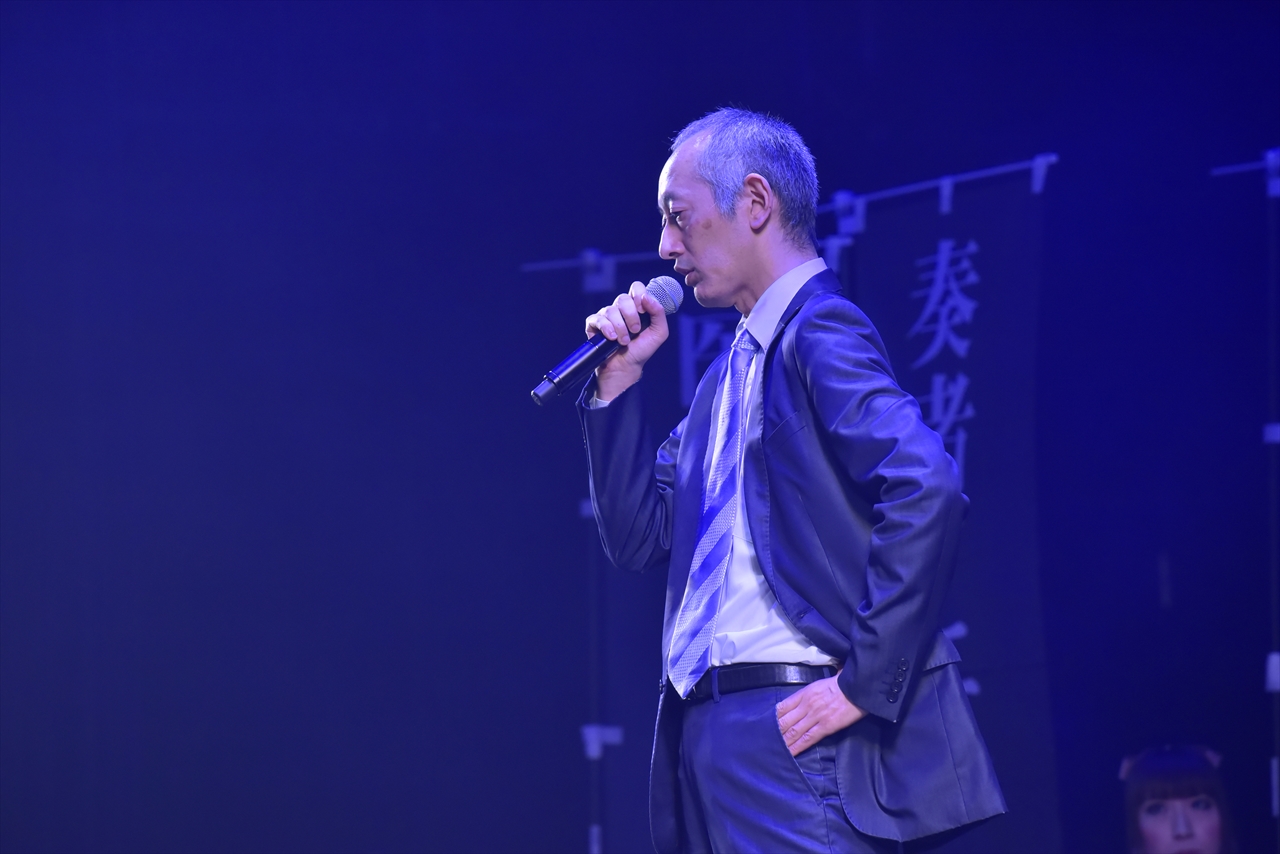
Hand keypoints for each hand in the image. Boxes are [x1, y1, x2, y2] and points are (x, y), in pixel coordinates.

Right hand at [584, 280, 670, 401]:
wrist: (627, 367)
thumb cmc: (642, 350)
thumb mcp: (659, 332)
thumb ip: (658, 312)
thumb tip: (646, 296)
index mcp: (636, 307)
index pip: (636, 287)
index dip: (639, 295)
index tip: (643, 310)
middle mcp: (620, 309)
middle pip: (623, 298)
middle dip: (631, 316)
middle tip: (635, 331)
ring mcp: (606, 316)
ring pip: (611, 310)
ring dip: (620, 327)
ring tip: (624, 341)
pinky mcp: (594, 325)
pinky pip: (597, 319)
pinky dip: (606, 328)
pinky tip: (612, 338)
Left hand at [775, 675, 864, 756]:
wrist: (857, 688)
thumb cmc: (841, 684)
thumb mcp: (819, 684)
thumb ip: (807, 693)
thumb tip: (799, 701)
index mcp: (804, 693)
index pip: (783, 707)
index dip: (773, 718)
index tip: (766, 725)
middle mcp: (806, 705)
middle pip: (785, 721)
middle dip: (774, 732)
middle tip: (765, 741)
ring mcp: (815, 716)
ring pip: (794, 731)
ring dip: (783, 742)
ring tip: (774, 750)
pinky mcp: (826, 726)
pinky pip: (808, 739)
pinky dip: (797, 747)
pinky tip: (790, 753)